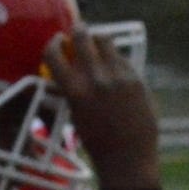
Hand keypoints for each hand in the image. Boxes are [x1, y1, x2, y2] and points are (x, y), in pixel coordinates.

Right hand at [43, 25, 159, 189]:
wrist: (127, 157)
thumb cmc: (96, 141)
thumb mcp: (74, 114)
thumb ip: (69, 90)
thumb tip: (62, 71)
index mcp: (74, 90)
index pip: (54, 54)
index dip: (52, 44)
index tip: (55, 41)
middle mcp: (95, 78)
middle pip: (82, 37)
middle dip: (77, 31)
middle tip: (77, 32)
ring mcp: (118, 76)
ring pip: (105, 40)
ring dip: (97, 39)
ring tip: (96, 45)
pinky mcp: (136, 78)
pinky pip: (121, 57)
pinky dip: (114, 57)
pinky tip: (113, 65)